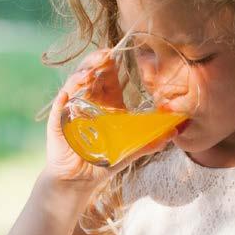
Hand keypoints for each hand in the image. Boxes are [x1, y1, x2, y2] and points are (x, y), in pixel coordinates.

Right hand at [45, 49, 178, 186]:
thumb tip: (175, 131)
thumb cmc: (104, 162)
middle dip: (95, 62)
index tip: (116, 54)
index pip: (106, 77)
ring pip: (73, 85)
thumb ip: (151, 140)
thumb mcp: (131, 149)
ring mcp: (71, 110)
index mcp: (105, 103)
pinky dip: (64, 97)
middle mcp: (87, 102)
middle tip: (104, 54)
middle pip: (89, 74)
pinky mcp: (58, 122)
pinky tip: (69, 91)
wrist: (80, 181)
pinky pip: (60, 106)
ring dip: (81, 76)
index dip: (109, 64)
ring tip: (90, 72)